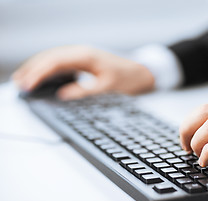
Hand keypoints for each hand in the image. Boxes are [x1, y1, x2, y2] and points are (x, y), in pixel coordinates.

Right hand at [12, 45, 154, 99]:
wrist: (140, 71)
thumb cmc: (126, 76)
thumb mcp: (107, 86)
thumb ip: (85, 90)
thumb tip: (63, 95)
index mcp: (85, 55)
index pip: (55, 62)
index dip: (39, 73)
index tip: (28, 84)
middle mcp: (80, 52)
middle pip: (50, 57)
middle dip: (33, 69)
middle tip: (19, 84)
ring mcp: (80, 55)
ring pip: (53, 58)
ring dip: (37, 67)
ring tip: (23, 79)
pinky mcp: (82, 60)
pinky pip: (60, 62)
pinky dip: (47, 68)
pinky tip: (41, 76)